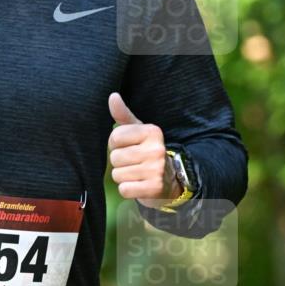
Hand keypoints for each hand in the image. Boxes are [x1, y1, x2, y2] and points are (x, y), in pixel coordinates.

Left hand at [107, 93, 180, 208]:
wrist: (171, 178)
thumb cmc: (147, 150)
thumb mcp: (137, 131)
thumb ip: (123, 115)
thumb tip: (112, 96)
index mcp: (152, 132)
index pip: (114, 138)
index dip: (116, 145)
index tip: (128, 147)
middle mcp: (157, 149)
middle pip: (115, 158)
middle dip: (119, 162)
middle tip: (133, 163)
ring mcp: (157, 170)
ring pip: (118, 175)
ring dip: (123, 176)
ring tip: (136, 173)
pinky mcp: (155, 188)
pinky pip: (124, 190)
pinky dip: (127, 189)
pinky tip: (138, 185)